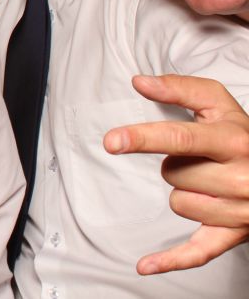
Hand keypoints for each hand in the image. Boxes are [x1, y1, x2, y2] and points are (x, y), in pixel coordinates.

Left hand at [103, 75, 248, 273]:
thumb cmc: (243, 135)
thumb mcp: (219, 105)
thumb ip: (179, 90)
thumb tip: (140, 82)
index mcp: (233, 139)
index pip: (178, 138)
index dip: (141, 138)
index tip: (111, 142)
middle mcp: (240, 176)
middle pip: (174, 173)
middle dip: (177, 164)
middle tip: (200, 158)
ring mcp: (239, 209)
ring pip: (179, 203)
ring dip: (184, 191)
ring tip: (209, 180)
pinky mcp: (234, 234)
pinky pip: (198, 252)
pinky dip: (171, 260)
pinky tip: (144, 265)